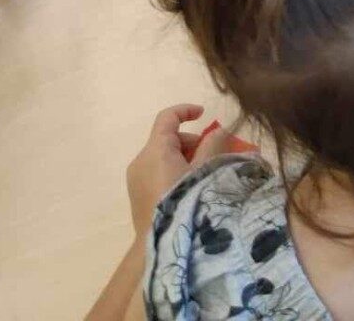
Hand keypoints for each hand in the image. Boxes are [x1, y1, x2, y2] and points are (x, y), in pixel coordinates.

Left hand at [125, 104, 230, 234]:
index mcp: (155, 150)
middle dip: (192, 141)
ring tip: (205, 174)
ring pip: (163, 156)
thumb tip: (218, 131)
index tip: (204, 114)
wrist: (163, 244)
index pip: (167, 117)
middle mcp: (140, 160)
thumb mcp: (206, 171)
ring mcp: (136, 179)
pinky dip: (174, 170)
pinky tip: (189, 188)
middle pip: (167, 139)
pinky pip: (156, 171)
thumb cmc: (186, 201)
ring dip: (185, 157)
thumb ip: (214, 145)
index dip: (186, 110)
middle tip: (214, 155)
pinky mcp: (136, 195)